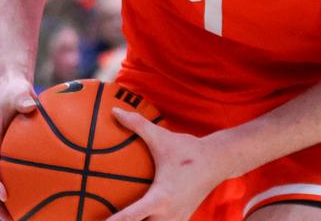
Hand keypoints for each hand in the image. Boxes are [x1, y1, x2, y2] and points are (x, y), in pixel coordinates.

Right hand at [0, 75, 38, 220]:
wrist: (11, 89)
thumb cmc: (14, 91)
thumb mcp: (17, 91)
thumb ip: (22, 98)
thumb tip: (30, 105)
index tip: (3, 194)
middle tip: (8, 218)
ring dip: (3, 202)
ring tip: (17, 219)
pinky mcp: (7, 156)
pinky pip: (11, 175)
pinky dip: (18, 189)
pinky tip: (34, 200)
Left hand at [107, 108, 227, 220]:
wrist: (218, 161)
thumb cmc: (188, 150)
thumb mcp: (162, 137)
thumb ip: (137, 125)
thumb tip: (115, 111)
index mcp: (161, 197)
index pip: (132, 217)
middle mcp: (168, 214)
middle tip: (102, 218)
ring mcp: (176, 220)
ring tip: (119, 220)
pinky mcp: (180, 220)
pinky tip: (141, 219)